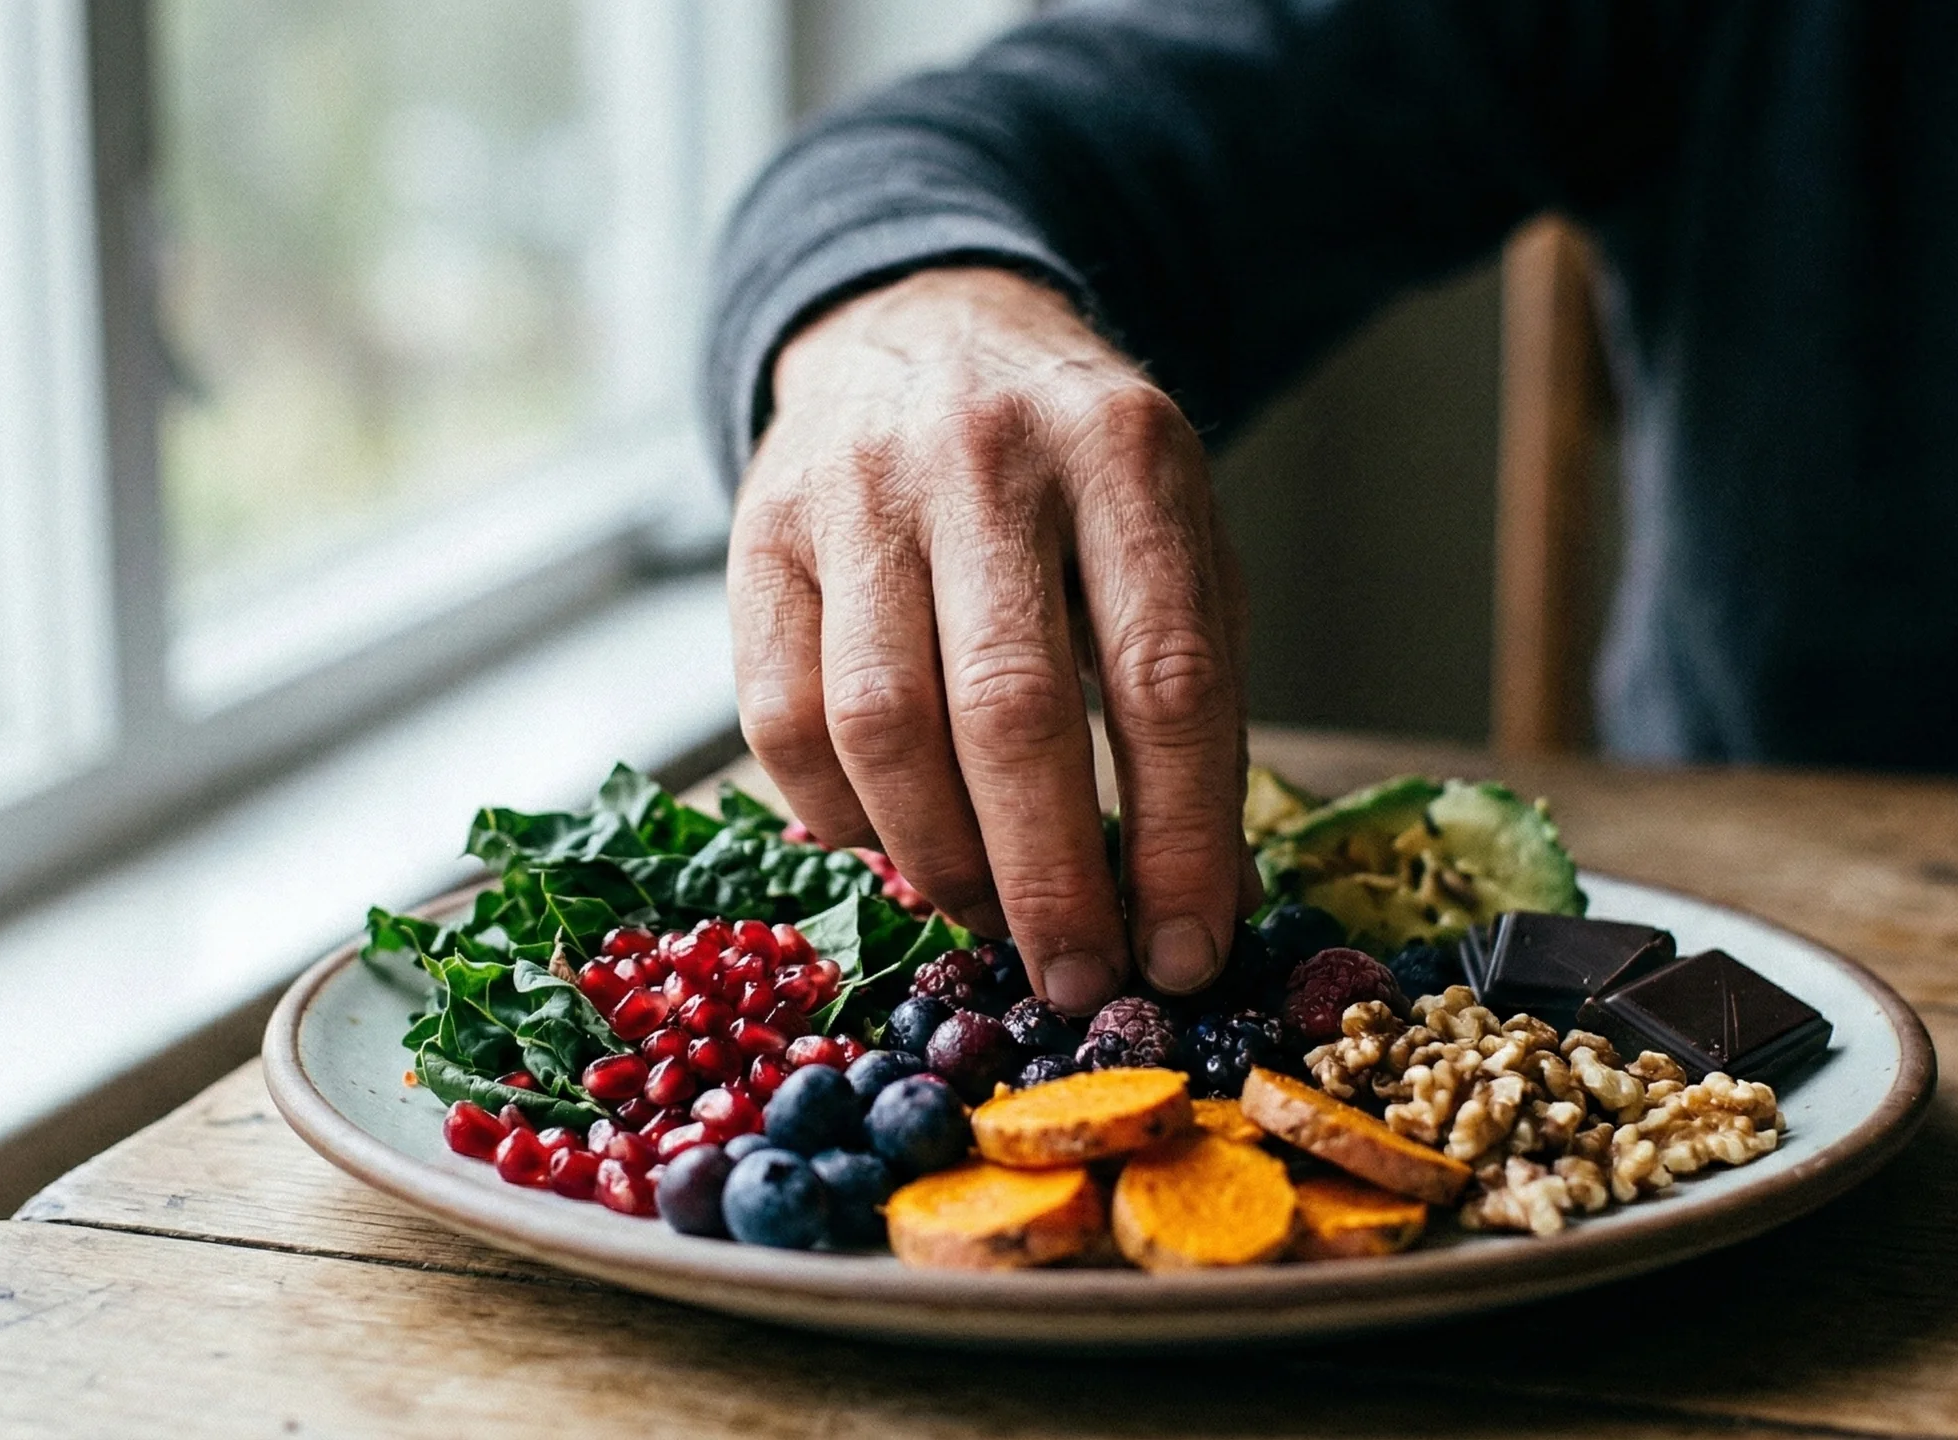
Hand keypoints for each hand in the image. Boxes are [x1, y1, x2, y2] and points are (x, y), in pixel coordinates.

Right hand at [728, 267, 1251, 1013]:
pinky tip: (891, 840)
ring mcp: (856, 490)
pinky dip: (840, 814)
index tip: (1187, 955)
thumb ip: (1195, 701)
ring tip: (987, 915)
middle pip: (1011, 710)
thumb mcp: (1174, 540)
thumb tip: (1199, 906)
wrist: (922, 329)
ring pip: (880, 723)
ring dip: (939, 858)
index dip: (1180, 839)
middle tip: (1075, 979)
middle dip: (1049, 877)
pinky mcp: (758, 535)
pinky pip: (780, 717)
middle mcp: (985, 456)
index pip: (1165, 676)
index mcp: (1125, 454)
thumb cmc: (1072, 474)